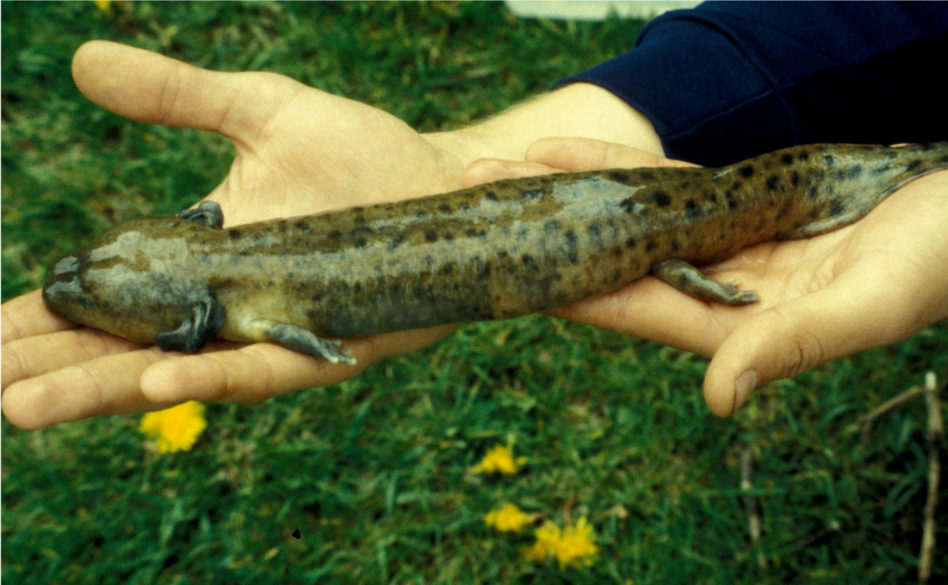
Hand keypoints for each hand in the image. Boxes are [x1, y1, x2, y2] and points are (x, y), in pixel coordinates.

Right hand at [2, 41, 467, 428]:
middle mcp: (226, 308)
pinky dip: (209, 376)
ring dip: (102, 390)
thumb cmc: (360, 150)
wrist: (444, 179)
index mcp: (198, 260)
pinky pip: (264, 370)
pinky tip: (153, 381)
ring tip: (24, 406)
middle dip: (51, 367)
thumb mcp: (260, 111)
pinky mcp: (328, 345)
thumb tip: (80, 61)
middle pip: (121, 347)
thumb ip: (177, 96)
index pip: (103, 296)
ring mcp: (274, 331)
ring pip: (177, 372)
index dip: (40, 315)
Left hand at [463, 138, 947, 415]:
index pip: (628, 305)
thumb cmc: (935, 267)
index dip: (562, 288)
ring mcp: (723, 239)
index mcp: (735, 321)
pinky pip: (664, 181)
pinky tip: (568, 151)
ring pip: (625, 214)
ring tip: (493, 173)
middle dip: (543, 236)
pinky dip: (616, 166)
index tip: (499, 270)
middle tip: (468, 213)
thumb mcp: (865, 307)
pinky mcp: (740, 198)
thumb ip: (788, 348)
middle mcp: (716, 284)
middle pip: (609, 259)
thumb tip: (714, 399)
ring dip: (562, 195)